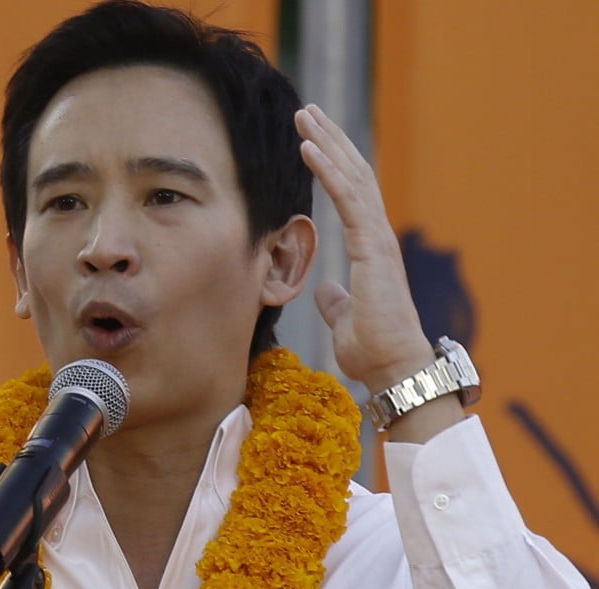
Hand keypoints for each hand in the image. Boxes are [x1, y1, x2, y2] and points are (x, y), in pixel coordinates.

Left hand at [294, 104, 432, 392]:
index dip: (333, 162)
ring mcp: (377, 238)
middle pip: (354, 173)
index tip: (311, 138)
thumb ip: (336, 301)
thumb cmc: (373, 349)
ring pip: (353, 176)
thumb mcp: (344, 318)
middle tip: (307, 110)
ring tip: (305, 114)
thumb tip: (326, 292)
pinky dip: (327, 169)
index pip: (351, 193)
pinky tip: (307, 146)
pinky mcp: (372, 246)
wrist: (393, 368)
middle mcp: (377, 234)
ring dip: (328, 141)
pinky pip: (347, 198)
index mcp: (370, 247)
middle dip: (330, 139)